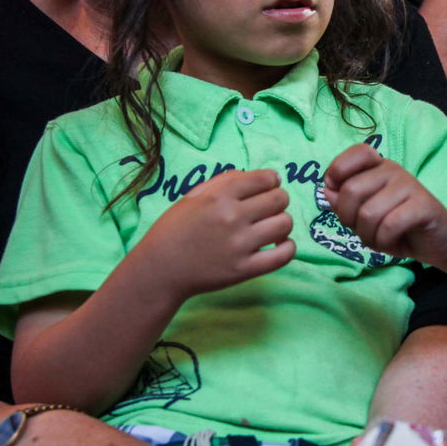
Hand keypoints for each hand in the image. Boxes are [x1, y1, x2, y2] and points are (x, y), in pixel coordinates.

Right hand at [131, 168, 292, 302]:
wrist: (158, 270)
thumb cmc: (173, 230)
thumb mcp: (192, 197)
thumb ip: (223, 182)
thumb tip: (255, 175)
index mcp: (219, 196)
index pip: (264, 178)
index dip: (272, 180)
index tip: (270, 186)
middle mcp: (232, 217)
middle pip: (279, 199)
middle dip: (279, 199)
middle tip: (270, 207)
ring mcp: (240, 244)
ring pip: (285, 223)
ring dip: (282, 222)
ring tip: (272, 227)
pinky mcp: (244, 269)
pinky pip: (284, 255)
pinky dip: (288, 247)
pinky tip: (278, 245)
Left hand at [324, 144, 446, 264]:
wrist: (439, 243)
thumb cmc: (398, 228)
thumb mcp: (365, 215)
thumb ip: (344, 202)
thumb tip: (327, 190)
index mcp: (379, 167)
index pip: (356, 152)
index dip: (337, 171)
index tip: (337, 194)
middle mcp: (394, 170)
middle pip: (351, 190)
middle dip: (349, 219)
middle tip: (361, 229)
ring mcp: (410, 185)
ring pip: (369, 212)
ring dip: (368, 236)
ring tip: (379, 238)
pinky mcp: (424, 205)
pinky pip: (390, 224)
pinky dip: (384, 241)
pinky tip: (393, 242)